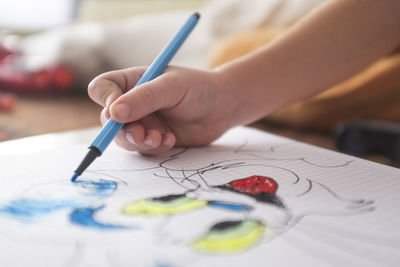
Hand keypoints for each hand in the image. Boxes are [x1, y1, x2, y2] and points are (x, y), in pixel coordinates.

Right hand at [88, 66, 241, 154]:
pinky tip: (171, 140)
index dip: (106, 100)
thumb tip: (113, 114)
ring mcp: (143, 122)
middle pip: (109, 120)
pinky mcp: (153, 139)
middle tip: (142, 135)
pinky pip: (142, 149)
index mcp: (132, 81)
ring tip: (160, 138)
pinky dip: (153, 148)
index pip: (102, 88)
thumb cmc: (199, 89)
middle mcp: (133, 102)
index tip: (118, 110)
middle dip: (123, 130)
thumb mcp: (172, 87)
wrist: (222, 108)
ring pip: (124, 138)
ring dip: (138, 142)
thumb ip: (143, 99)